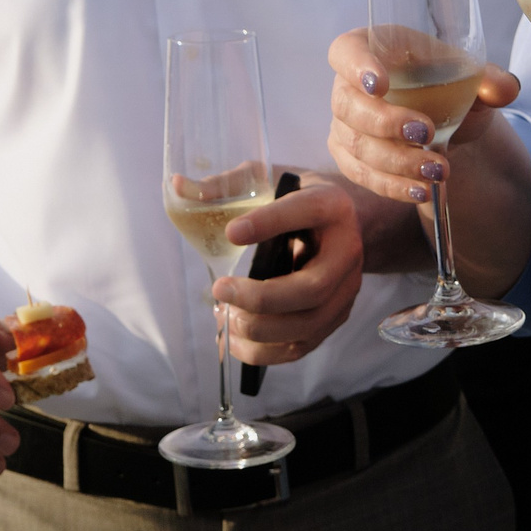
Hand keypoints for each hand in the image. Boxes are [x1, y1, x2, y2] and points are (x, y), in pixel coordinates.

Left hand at [214, 175, 364, 366]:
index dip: (268, 223)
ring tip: (223, 317)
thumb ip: (230, 184)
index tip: (230, 233)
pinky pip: (301, 346)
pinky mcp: (334, 319)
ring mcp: (345, 292)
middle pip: (311, 288)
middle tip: (220, 290)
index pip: (305, 212)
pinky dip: (262, 351)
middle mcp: (347, 253)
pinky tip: (232, 339)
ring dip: (258, 329)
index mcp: (333, 206)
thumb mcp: (273, 179)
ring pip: (306, 325)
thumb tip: (179, 187)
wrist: (351, 225)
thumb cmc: (302, 199)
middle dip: (260, 298)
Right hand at [325, 30, 519, 207]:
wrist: (447, 121)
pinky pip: (362, 174)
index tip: (380, 84)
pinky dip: (392, 186)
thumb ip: (490, 80)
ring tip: (438, 170)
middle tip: (426, 133)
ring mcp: (345, 124)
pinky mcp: (350, 157)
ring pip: (357, 145)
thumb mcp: (472, 78)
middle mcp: (348, 85)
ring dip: (397, 162)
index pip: (346, 52)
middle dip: (386, 123)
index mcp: (372, 48)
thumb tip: (506, 89)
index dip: (357, 66)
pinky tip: (421, 191)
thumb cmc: (449, 85)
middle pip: (347, 105)